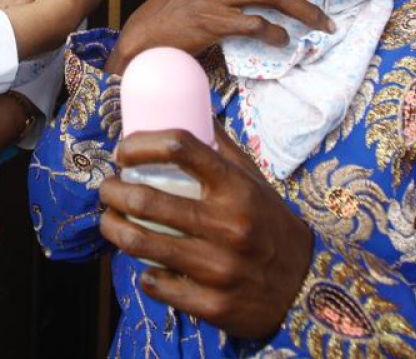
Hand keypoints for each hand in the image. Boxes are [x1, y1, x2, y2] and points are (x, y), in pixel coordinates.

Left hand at [98, 127, 312, 339]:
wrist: (307, 287)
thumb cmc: (271, 225)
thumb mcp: (255, 181)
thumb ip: (223, 148)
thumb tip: (192, 110)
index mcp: (237, 188)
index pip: (180, 147)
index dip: (141, 144)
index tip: (124, 151)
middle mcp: (228, 225)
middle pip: (147, 198)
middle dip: (112, 191)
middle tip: (108, 188)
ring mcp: (219, 268)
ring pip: (141, 243)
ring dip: (113, 228)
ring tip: (110, 220)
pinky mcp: (212, 305)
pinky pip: (156, 284)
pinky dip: (145, 273)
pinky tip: (147, 264)